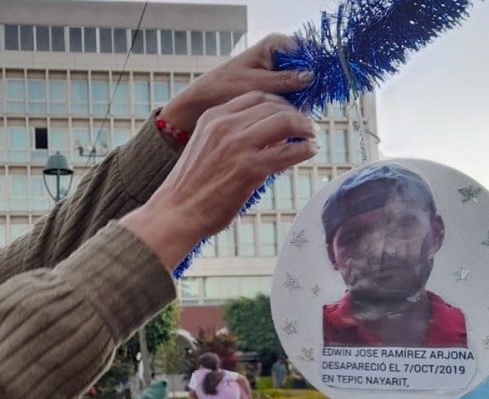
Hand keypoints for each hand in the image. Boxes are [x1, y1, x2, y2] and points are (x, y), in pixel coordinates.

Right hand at [121, 91, 315, 270]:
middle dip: (296, 114)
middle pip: (274, 106)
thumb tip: (266, 136)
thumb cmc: (190, 187)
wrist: (176, 212)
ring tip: (312, 137)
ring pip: (285, 122)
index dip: (279, 103)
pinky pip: (288, 151)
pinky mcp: (250, 169)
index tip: (290, 113)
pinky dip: (304, 149)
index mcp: (213, 117)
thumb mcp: (205, 147)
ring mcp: (238, 146)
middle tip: (308, 126)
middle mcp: (226, 126)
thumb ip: (230, 136)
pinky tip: (309, 151)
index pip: (256, 97)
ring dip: (305, 128)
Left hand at [159, 34, 311, 135]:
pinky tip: (292, 116)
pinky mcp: (276, 84)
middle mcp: (281, 54)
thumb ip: (284, 81)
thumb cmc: (225, 86)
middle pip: (308, 67)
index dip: (317, 67)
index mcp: (276, 44)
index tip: (319, 86)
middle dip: (310, 86)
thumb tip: (310, 76)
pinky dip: (294, 103)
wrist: (207, 98)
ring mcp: (279, 69)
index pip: (308, 49)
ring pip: (302, 82)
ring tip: (299, 114)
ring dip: (303, 98)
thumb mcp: (256, 84)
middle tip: (308, 105)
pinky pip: (293, 92)